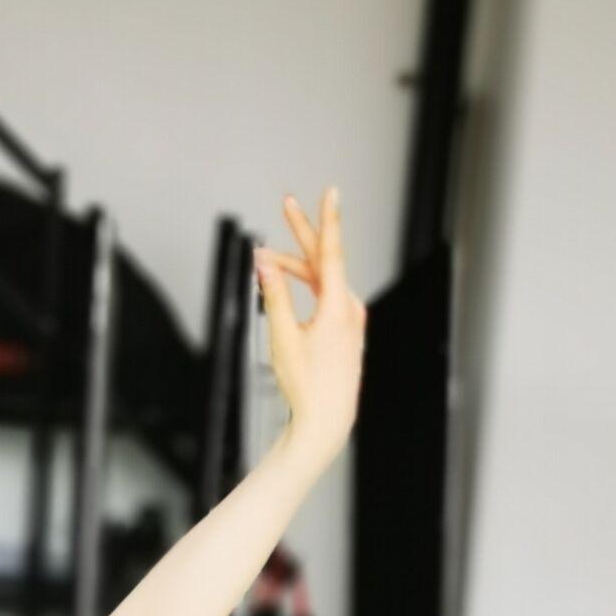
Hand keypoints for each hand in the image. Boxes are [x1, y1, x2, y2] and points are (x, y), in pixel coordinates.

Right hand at [254, 186, 366, 469]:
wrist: (326, 422)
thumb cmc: (307, 387)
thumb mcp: (282, 338)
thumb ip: (273, 295)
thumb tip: (264, 263)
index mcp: (337, 307)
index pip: (331, 252)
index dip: (327, 219)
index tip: (331, 193)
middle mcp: (350, 309)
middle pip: (324, 262)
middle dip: (302, 235)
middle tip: (288, 207)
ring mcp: (351, 320)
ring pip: (323, 281)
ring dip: (297, 269)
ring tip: (270, 265)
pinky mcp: (347, 331)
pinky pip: (327, 298)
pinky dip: (308, 288)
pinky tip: (293, 289)